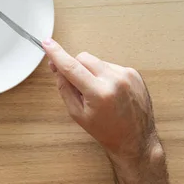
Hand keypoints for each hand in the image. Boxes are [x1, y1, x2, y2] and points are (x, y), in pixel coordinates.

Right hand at [43, 38, 157, 160]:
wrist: (136, 140)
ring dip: (91, 72)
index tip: (47, 43)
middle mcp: (115, 80)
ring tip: (98, 93)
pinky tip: (110, 92)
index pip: (72, 67)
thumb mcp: (77, 114)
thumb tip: (56, 66)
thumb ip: (64, 88)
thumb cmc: (106, 131)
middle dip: (75, 67)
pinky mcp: (134, 73)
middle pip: (83, 58)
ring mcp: (127, 75)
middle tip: (77, 85)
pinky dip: (104, 75)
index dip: (57, 54)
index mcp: (99, 93)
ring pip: (97, 61)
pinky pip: (110, 66)